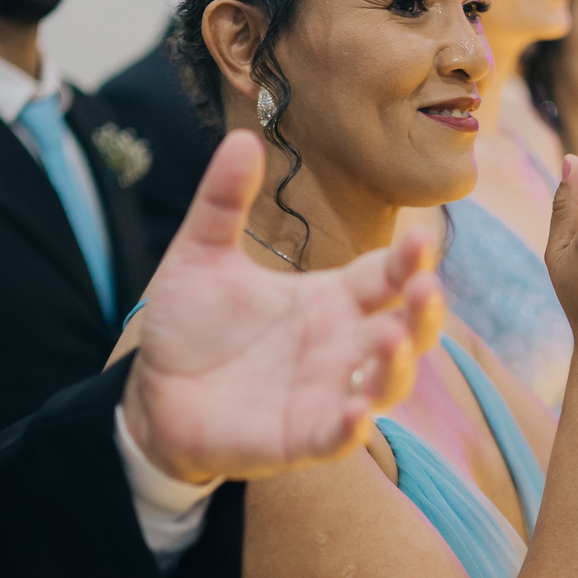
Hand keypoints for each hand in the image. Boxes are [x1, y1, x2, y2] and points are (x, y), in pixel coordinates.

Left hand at [121, 130, 442, 481]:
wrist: (152, 391)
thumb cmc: (190, 324)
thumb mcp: (201, 255)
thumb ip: (222, 201)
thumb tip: (242, 138)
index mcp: (330, 299)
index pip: (385, 277)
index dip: (408, 261)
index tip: (421, 239)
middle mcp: (339, 346)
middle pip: (406, 329)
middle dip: (424, 312)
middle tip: (426, 288)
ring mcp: (325, 394)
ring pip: (386, 385)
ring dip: (398, 366)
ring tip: (393, 341)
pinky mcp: (299, 439)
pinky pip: (337, 438)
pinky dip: (351, 428)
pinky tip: (354, 412)